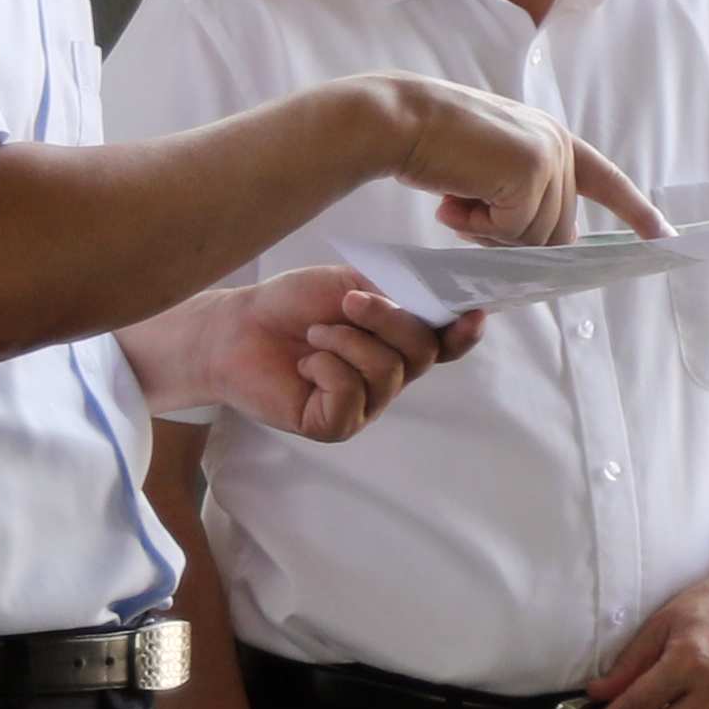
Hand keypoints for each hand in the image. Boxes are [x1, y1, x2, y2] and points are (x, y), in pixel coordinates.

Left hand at [118, 268, 483, 438]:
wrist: (237, 327)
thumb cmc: (292, 303)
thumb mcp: (350, 284)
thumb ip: (395, 295)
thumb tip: (433, 304)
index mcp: (397, 341)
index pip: (445, 344)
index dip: (463, 332)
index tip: (471, 314)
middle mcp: (388, 376)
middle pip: (422, 351)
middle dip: (388, 320)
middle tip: (347, 302)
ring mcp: (365, 404)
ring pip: (387, 372)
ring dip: (345, 342)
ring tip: (314, 335)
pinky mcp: (335, 425)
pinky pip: (350, 396)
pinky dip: (325, 370)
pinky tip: (304, 366)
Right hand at [392, 80, 661, 246]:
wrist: (398, 120)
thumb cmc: (433, 148)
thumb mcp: (489, 174)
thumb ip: (522, 199)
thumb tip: (545, 253)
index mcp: (553, 141)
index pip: (606, 180)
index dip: (636, 211)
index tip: (666, 237)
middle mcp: (558, 146)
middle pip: (557, 233)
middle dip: (509, 236)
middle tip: (464, 209)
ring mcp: (548, 157)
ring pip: (535, 239)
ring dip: (488, 232)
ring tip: (456, 197)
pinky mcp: (531, 171)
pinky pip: (513, 231)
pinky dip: (476, 226)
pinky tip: (453, 198)